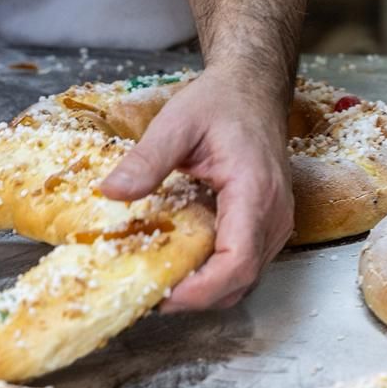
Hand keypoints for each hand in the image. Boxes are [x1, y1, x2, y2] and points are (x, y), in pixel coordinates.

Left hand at [100, 71, 292, 311]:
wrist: (254, 90)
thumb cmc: (223, 103)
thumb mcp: (177, 122)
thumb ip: (146, 159)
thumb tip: (111, 192)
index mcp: (254, 191)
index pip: (237, 261)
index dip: (202, 289)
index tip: (163, 293)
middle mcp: (273, 214)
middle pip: (241, 281)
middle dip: (196, 297)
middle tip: (148, 293)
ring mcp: (275, 222)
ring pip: (245, 279)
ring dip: (205, 289)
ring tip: (160, 279)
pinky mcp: (267, 225)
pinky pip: (245, 263)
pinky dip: (214, 273)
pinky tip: (182, 261)